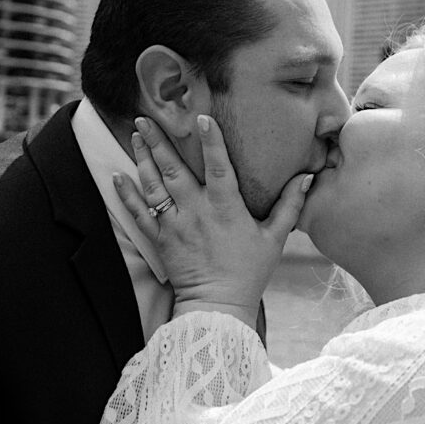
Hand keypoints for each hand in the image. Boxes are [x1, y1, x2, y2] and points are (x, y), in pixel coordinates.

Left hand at [113, 115, 312, 326]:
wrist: (218, 305)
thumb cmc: (249, 272)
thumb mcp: (275, 238)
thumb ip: (289, 205)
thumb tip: (306, 178)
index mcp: (226, 207)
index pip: (218, 166)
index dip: (211, 141)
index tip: (201, 118)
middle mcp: (197, 211)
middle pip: (174, 169)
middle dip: (159, 141)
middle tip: (145, 117)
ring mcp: (175, 224)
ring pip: (154, 185)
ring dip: (143, 158)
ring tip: (135, 134)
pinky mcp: (160, 238)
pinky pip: (139, 212)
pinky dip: (127, 193)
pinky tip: (118, 175)